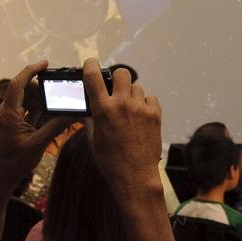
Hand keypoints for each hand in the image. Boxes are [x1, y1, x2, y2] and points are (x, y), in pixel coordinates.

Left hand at [0, 61, 73, 188]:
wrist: (1, 176)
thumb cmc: (15, 162)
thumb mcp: (38, 144)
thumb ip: (56, 127)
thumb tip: (73, 114)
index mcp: (9, 113)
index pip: (18, 83)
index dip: (32, 70)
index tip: (46, 63)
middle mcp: (7, 111)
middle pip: (25, 89)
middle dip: (42, 86)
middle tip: (60, 85)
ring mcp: (10, 117)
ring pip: (27, 99)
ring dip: (42, 98)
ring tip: (59, 99)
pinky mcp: (13, 123)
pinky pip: (27, 109)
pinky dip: (39, 108)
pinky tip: (52, 111)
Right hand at [82, 58, 162, 197]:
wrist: (135, 176)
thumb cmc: (111, 161)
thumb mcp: (94, 139)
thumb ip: (91, 119)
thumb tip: (86, 108)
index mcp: (103, 109)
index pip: (93, 76)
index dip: (91, 65)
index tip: (91, 64)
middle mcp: (122, 104)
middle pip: (121, 73)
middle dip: (117, 78)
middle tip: (115, 89)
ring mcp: (141, 109)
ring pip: (137, 87)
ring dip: (131, 94)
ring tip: (129, 109)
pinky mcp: (155, 115)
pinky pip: (150, 98)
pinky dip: (145, 104)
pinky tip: (141, 116)